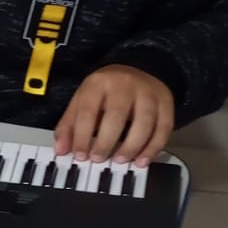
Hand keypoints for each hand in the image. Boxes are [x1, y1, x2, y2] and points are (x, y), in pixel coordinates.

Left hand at [54, 65, 173, 167]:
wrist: (140, 67)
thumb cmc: (107, 90)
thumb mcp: (83, 99)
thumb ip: (70, 125)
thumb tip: (61, 150)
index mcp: (99, 83)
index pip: (88, 111)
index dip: (82, 136)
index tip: (80, 155)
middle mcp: (125, 85)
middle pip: (116, 115)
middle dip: (106, 141)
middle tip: (98, 159)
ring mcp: (148, 93)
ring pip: (144, 122)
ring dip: (132, 146)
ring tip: (121, 160)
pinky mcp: (166, 102)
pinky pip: (164, 127)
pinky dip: (154, 147)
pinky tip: (143, 160)